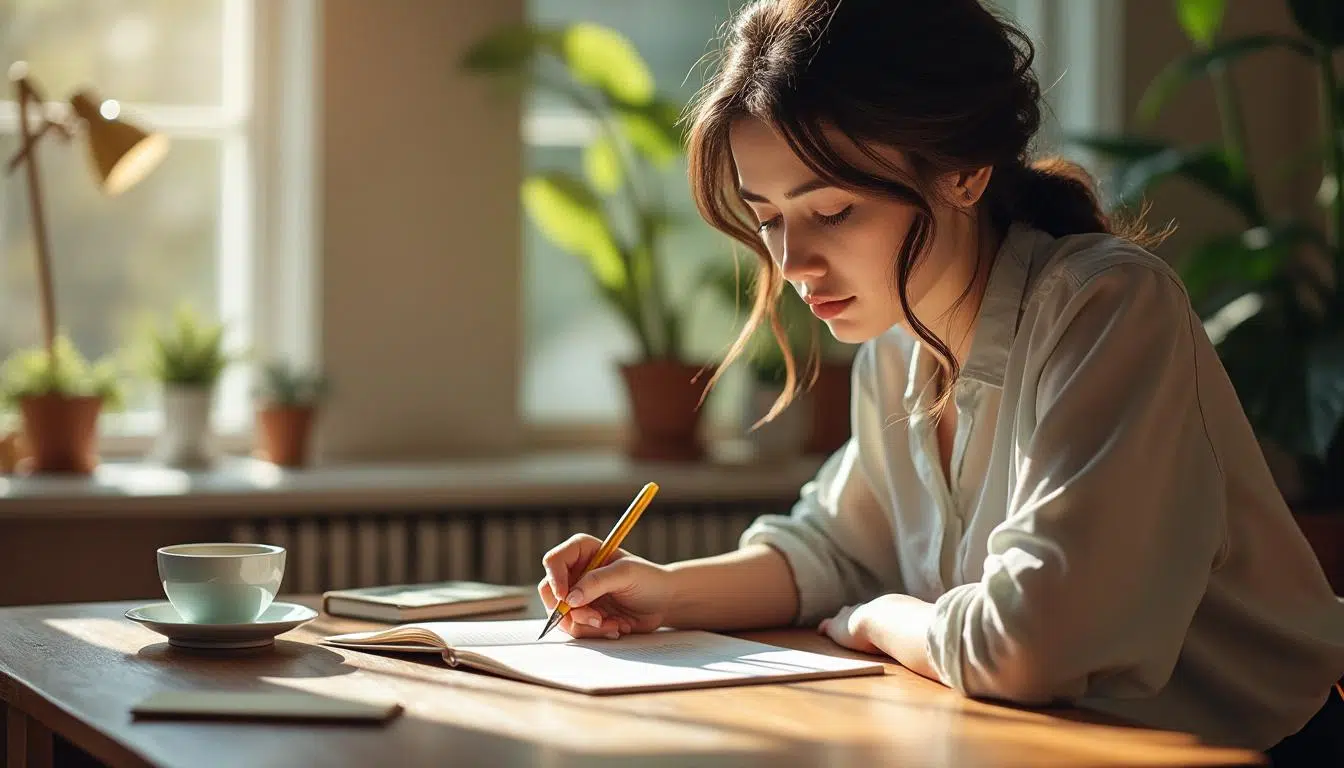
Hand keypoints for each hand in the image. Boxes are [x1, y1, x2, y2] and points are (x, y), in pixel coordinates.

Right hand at [538, 533, 675, 639]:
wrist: (663, 601)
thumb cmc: (649, 579)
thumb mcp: (625, 574)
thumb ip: (597, 582)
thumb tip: (570, 599)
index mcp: (582, 552)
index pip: (553, 561)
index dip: (555, 579)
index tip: (565, 598)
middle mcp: (575, 573)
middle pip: (549, 592)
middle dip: (571, 611)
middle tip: (595, 618)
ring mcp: (578, 596)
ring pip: (562, 616)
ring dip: (587, 625)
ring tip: (613, 623)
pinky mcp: (584, 615)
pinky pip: (576, 629)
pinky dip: (595, 632)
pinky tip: (615, 626)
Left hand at [818, 594, 940, 680]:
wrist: (885, 621)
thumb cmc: (907, 624)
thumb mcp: (922, 624)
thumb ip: (933, 628)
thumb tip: (957, 630)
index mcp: (887, 609)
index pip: (880, 610)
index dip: (877, 613)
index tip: (876, 614)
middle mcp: (868, 610)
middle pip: (858, 608)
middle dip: (854, 611)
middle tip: (850, 612)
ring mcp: (851, 618)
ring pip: (843, 616)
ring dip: (840, 620)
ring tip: (833, 622)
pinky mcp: (838, 628)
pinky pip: (829, 627)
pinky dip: (826, 628)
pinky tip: (821, 630)